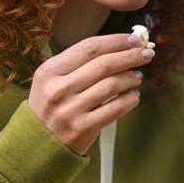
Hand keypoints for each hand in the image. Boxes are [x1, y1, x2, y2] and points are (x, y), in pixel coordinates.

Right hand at [27, 33, 151, 154]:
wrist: (37, 143)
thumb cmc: (50, 105)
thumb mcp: (51, 79)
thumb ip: (78, 63)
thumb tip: (119, 46)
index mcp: (49, 71)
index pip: (89, 48)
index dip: (115, 41)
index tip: (134, 39)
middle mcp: (58, 89)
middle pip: (103, 65)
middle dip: (129, 56)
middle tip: (146, 54)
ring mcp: (71, 110)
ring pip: (111, 85)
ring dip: (131, 78)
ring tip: (137, 76)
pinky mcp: (83, 128)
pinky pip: (115, 108)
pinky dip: (130, 99)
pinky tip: (134, 95)